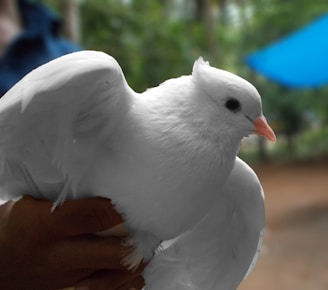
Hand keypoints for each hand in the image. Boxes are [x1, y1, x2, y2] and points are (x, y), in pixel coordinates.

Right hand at [0, 195, 144, 289]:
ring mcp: (68, 277)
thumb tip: (101, 186)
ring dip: (135, 262)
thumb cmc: (13, 227)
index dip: (121, 208)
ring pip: (117, 277)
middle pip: (115, 253)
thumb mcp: (31, 203)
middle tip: (145, 228)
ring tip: (141, 246)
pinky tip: (130, 268)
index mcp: (50, 224)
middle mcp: (61, 254)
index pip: (97, 215)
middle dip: (136, 242)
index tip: (132, 200)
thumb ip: (65, 197)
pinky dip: (125, 280)